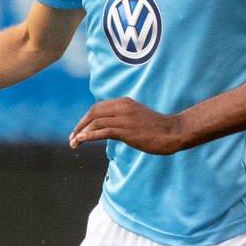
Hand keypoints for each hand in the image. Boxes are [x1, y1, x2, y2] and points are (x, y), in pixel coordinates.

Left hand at [68, 98, 187, 154]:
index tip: (78, 130)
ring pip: (95, 122)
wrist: (173, 131)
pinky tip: (80, 141)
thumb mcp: (137, 117)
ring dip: (81, 133)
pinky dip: (88, 136)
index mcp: (124, 102)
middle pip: (93, 113)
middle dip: (80, 125)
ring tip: (74, 143)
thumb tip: (109, 128)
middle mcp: (122, 107)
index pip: (98, 108)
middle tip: (72, 138)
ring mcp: (124, 118)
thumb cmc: (157, 128)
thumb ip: (123, 118)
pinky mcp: (126, 130)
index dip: (85, 119)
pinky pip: (102, 131)